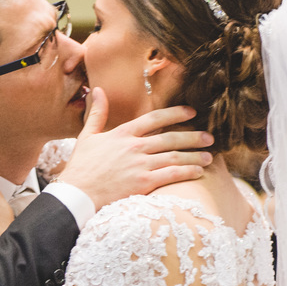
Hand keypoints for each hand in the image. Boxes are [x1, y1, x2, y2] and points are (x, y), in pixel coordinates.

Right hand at [59, 88, 213, 210]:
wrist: (77, 194)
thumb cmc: (80, 168)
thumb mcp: (86, 136)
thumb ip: (97, 113)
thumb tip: (97, 90)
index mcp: (122, 134)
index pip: (154, 118)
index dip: (175, 113)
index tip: (191, 112)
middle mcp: (134, 147)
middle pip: (171, 137)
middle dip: (193, 136)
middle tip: (209, 137)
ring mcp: (140, 165)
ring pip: (175, 156)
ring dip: (195, 156)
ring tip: (209, 156)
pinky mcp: (144, 183)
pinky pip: (172, 175)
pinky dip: (187, 172)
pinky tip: (198, 172)